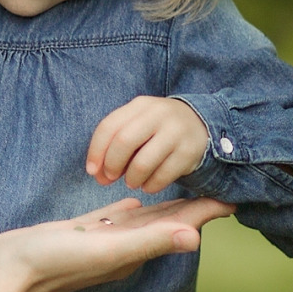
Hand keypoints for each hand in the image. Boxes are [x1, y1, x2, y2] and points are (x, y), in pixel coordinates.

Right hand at [0, 196, 230, 291]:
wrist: (3, 274)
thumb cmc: (51, 263)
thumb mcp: (105, 250)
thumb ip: (149, 241)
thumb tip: (195, 237)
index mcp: (135, 251)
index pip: (180, 227)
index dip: (207, 211)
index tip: (236, 196)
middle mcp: (123, 247)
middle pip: (167, 222)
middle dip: (194, 205)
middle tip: (219, 184)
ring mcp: (101, 240)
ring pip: (143, 219)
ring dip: (164, 204)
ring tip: (184, 187)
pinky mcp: (79, 233)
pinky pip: (112, 217)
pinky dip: (127, 207)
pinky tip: (133, 197)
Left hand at [87, 97, 210, 192]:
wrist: (201, 125)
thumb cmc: (157, 129)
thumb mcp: (138, 124)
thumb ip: (115, 144)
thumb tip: (97, 175)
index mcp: (140, 105)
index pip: (108, 126)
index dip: (96, 151)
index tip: (92, 171)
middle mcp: (158, 114)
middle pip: (123, 142)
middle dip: (112, 165)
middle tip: (110, 178)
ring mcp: (176, 132)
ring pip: (142, 163)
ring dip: (131, 179)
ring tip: (132, 182)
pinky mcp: (189, 152)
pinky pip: (162, 176)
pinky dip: (150, 186)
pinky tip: (149, 185)